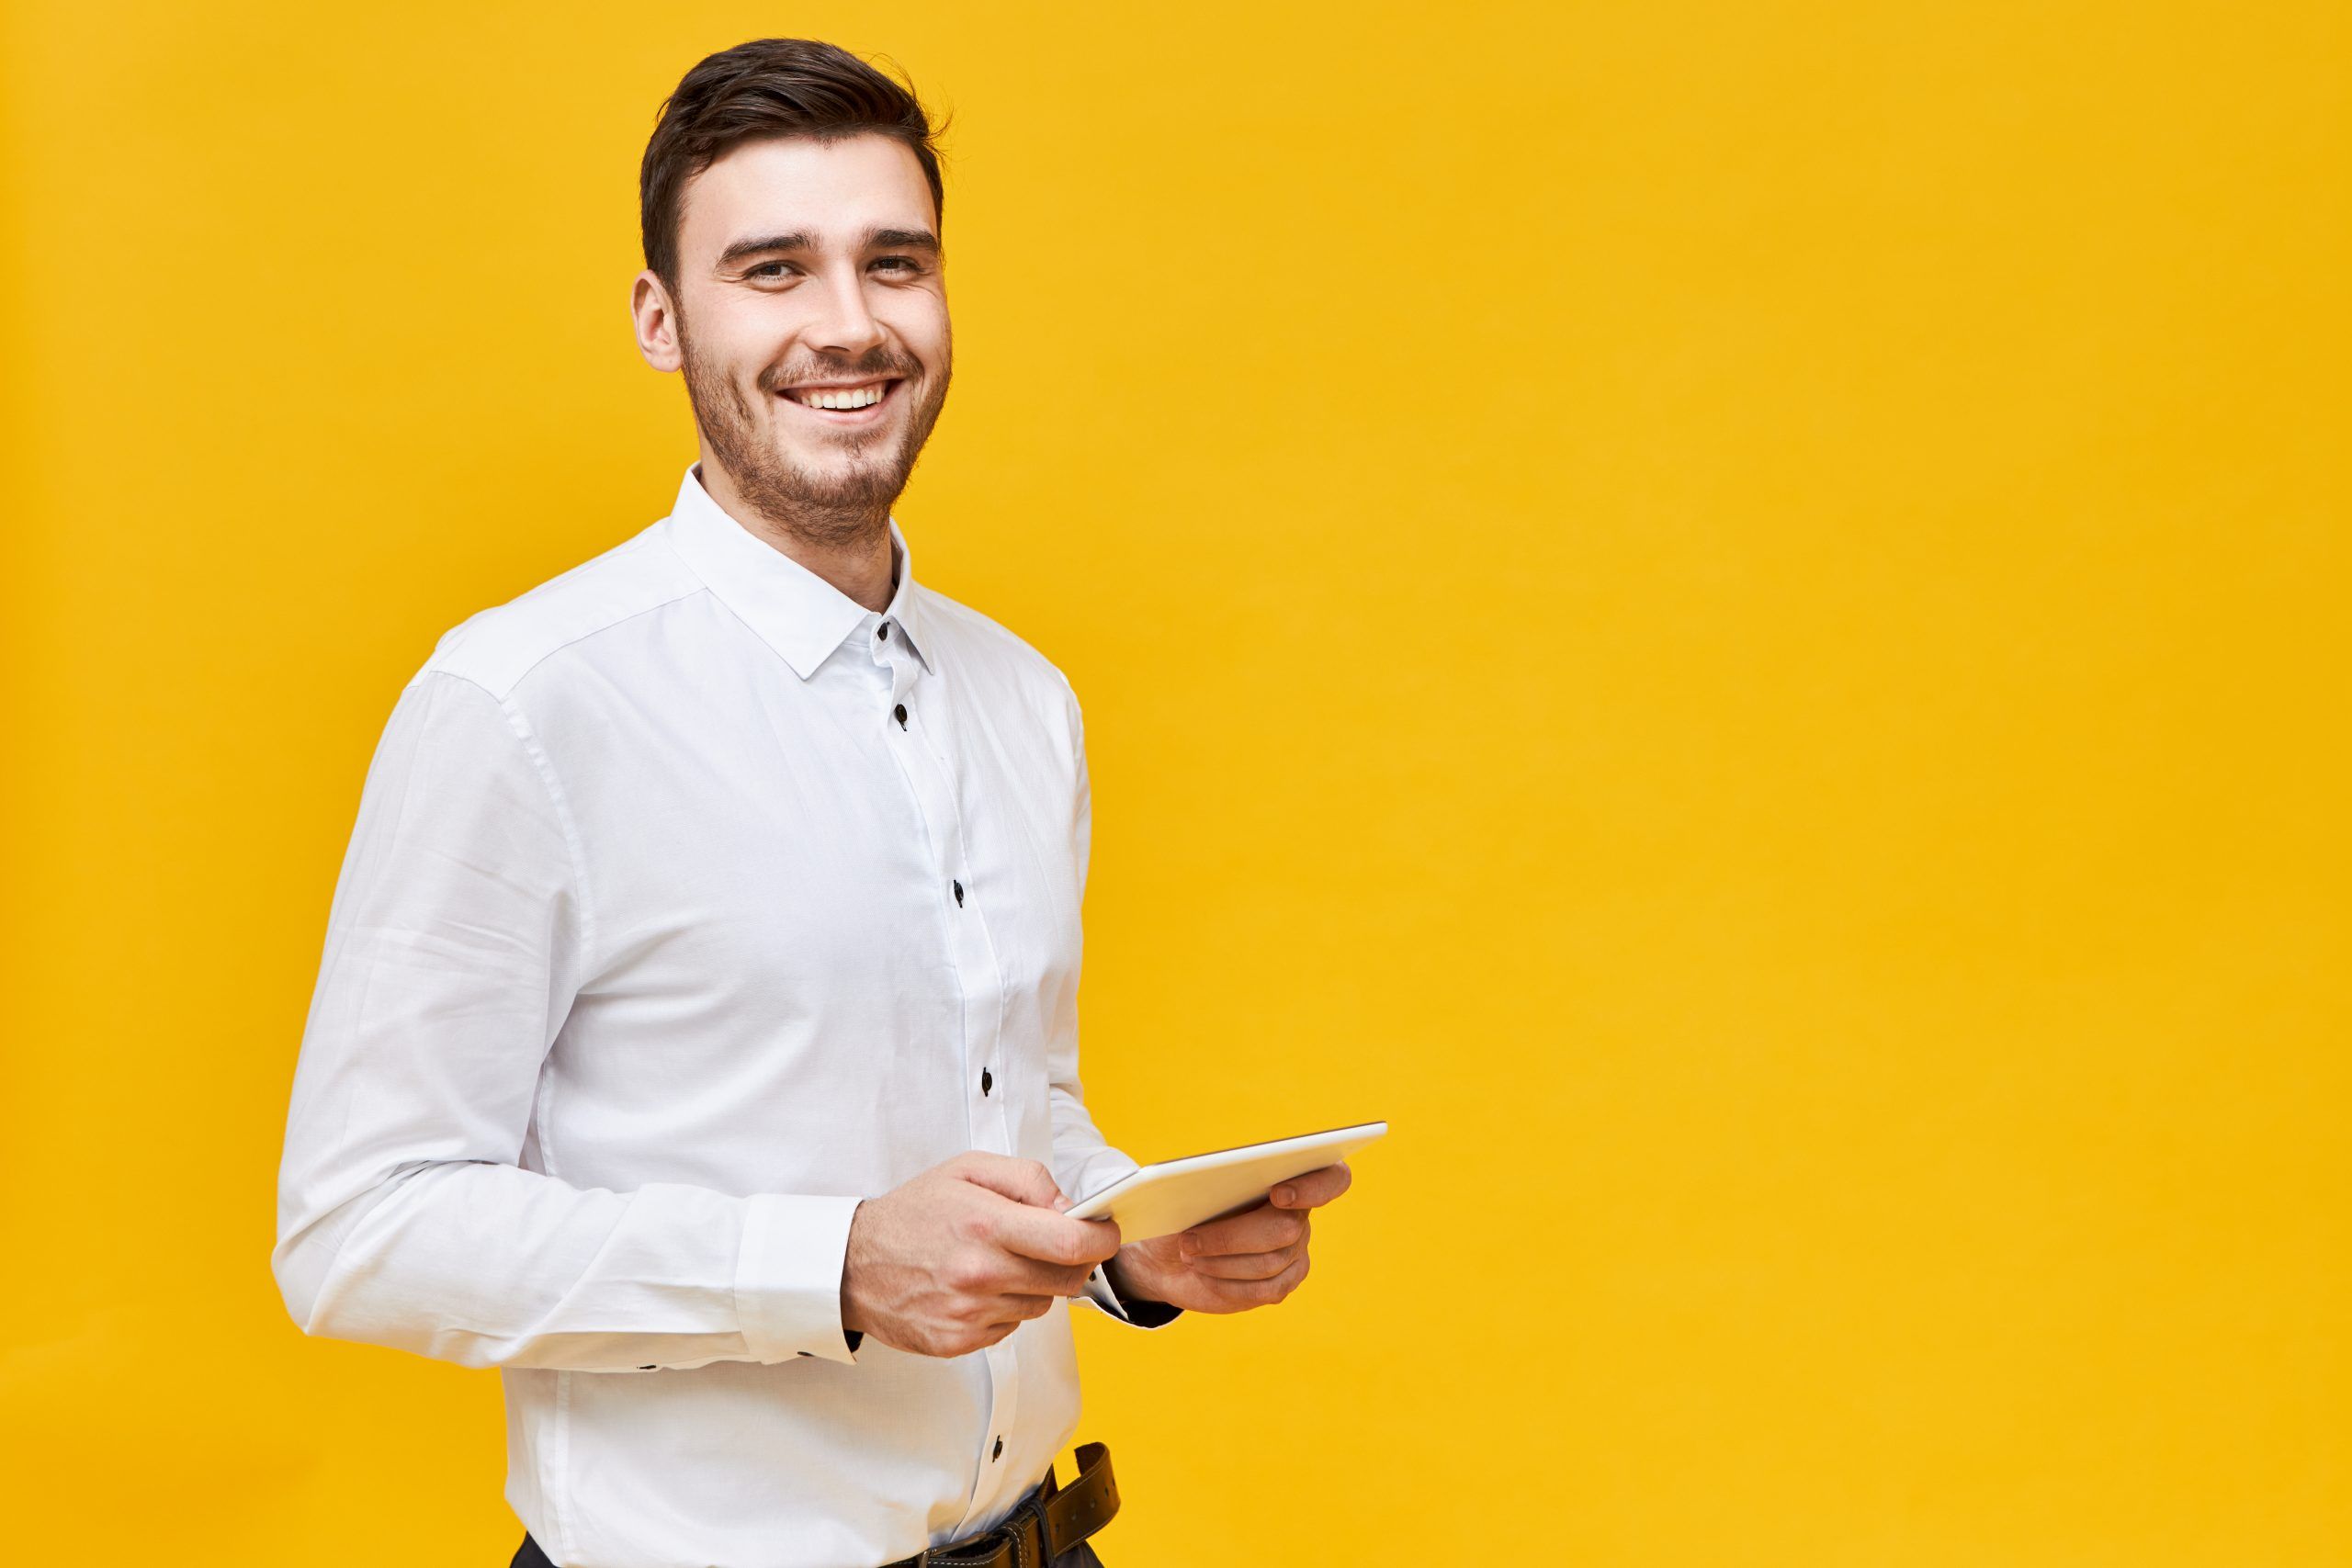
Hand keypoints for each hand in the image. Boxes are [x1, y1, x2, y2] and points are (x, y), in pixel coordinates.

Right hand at [841, 1151, 1123, 1356]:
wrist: (853, 1264)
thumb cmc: (914, 1212)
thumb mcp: (968, 1170)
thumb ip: (1028, 1179)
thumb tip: (1070, 1208)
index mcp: (985, 1224)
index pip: (1071, 1243)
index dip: (1102, 1239)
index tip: (1105, 1232)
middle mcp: (980, 1273)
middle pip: (1066, 1279)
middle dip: (1073, 1261)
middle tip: (1054, 1244)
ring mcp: (969, 1313)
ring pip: (1041, 1305)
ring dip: (1035, 1285)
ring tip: (999, 1262)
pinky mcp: (959, 1341)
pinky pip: (1011, 1327)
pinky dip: (1006, 1307)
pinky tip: (978, 1288)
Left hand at [1102, 1161, 1352, 1314]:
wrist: (1169, 1253)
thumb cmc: (1181, 1209)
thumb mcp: (1187, 1191)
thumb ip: (1209, 1184)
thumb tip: (1206, 1186)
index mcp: (1290, 1176)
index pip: (1332, 1178)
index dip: (1315, 1187)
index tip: (1278, 1194)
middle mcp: (1300, 1215)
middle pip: (1286, 1229)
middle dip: (1232, 1237)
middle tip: (1188, 1241)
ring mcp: (1295, 1252)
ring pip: (1270, 1262)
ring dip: (1222, 1260)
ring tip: (1188, 1253)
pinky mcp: (1281, 1283)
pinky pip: (1264, 1289)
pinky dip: (1226, 1282)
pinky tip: (1203, 1274)